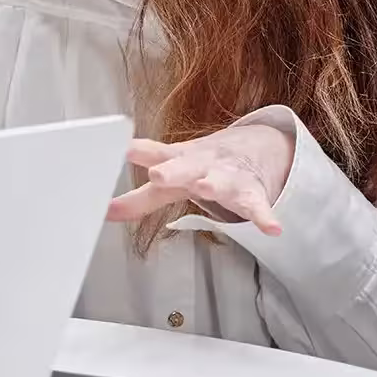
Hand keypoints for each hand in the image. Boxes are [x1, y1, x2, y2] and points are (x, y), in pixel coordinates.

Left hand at [105, 121, 295, 235]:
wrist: (256, 147)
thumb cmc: (203, 165)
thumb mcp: (171, 177)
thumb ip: (139, 198)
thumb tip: (104, 212)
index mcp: (179, 160)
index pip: (156, 154)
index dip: (140, 152)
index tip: (124, 150)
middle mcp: (202, 165)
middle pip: (185, 167)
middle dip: (171, 170)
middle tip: (158, 174)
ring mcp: (228, 178)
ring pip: (221, 182)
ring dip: (214, 185)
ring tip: (208, 189)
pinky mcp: (252, 194)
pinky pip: (259, 207)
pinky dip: (265, 217)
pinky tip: (271, 229)